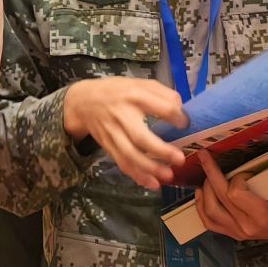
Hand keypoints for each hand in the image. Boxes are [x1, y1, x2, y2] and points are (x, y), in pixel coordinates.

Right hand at [64, 77, 188, 190]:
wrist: (82, 102)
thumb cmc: (116, 91)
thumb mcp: (138, 82)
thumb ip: (161, 92)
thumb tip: (181, 109)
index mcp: (134, 95)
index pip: (160, 107)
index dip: (176, 117)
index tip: (185, 123)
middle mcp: (122, 116)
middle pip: (140, 136)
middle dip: (160, 150)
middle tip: (180, 159)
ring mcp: (113, 133)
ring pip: (130, 155)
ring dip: (149, 168)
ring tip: (168, 175)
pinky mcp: (108, 146)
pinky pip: (122, 163)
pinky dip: (137, 175)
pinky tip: (152, 184)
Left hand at [192, 152, 267, 242]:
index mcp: (263, 216)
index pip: (236, 193)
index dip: (237, 177)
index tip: (247, 171)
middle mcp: (247, 226)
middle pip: (219, 199)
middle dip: (211, 174)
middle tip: (205, 155)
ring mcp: (239, 232)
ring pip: (210, 212)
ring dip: (204, 191)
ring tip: (206, 174)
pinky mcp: (235, 234)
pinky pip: (211, 223)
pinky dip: (201, 208)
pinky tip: (201, 194)